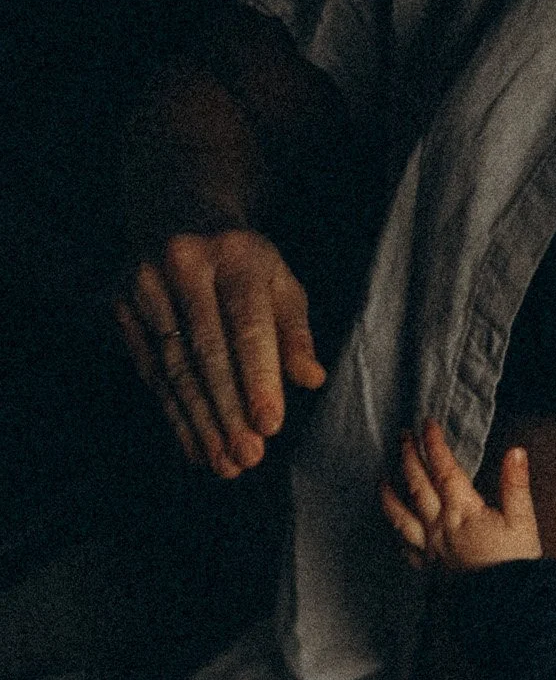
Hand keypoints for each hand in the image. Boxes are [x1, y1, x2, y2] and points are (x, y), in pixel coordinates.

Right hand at [114, 230, 325, 477]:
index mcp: (233, 255)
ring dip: (201, 424)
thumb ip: (295, 332)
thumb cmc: (245, 264)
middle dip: (228, 412)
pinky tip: (196, 449)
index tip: (270, 426)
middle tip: (247, 458)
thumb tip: (311, 378)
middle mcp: (182, 264)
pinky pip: (151, 373)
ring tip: (225, 465)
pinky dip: (176, 416)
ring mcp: (144, 284)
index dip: (259, 379)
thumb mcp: (280, 284)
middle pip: (207, 353)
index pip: (247, 326)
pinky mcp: (121, 307)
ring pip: (175, 368)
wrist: (179, 214)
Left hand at [381, 420, 541, 573]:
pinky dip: (398, 536)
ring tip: (381, 479)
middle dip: (408, 457)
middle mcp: (440, 526)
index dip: (434, 444)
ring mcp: (431, 548)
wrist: (505, 607)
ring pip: (401, 516)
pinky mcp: (431, 569)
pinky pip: (407, 549)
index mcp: (463, 511)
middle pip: (417, 485)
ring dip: (389, 494)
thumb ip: (516, 485)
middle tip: (402, 437)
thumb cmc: (514, 566)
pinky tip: (396, 531)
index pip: (444, 469)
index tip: (427, 425)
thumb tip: (515, 453)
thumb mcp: (523, 522)